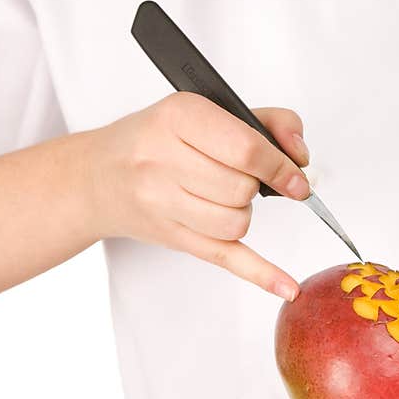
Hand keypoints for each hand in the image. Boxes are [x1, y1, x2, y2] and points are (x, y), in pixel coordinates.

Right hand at [85, 92, 308, 299]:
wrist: (97, 176)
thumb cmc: (158, 140)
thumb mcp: (205, 111)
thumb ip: (266, 122)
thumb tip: (301, 156)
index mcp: (179, 116)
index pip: (247, 150)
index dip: (281, 167)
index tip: (296, 178)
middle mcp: (162, 159)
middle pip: (243, 190)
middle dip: (254, 187)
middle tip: (236, 178)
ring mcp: (163, 203)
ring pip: (238, 223)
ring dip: (243, 214)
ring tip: (220, 198)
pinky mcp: (173, 237)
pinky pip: (227, 259)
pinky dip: (261, 275)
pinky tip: (287, 287)